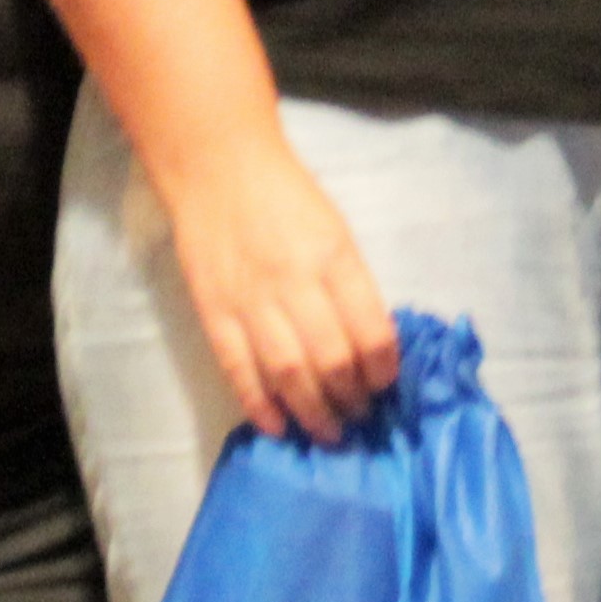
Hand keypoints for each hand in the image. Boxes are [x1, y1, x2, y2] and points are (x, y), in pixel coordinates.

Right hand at [151, 127, 398, 443]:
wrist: (217, 169)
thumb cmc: (286, 198)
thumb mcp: (336, 231)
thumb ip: (352, 286)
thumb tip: (369, 346)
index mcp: (334, 257)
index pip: (371, 330)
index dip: (384, 369)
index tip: (386, 384)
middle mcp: (295, 282)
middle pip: (332, 360)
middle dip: (352, 399)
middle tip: (360, 415)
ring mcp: (251, 300)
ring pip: (288, 373)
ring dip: (313, 412)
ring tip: (329, 432)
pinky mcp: (214, 312)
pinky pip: (238, 369)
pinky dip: (259, 404)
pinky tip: (278, 425)